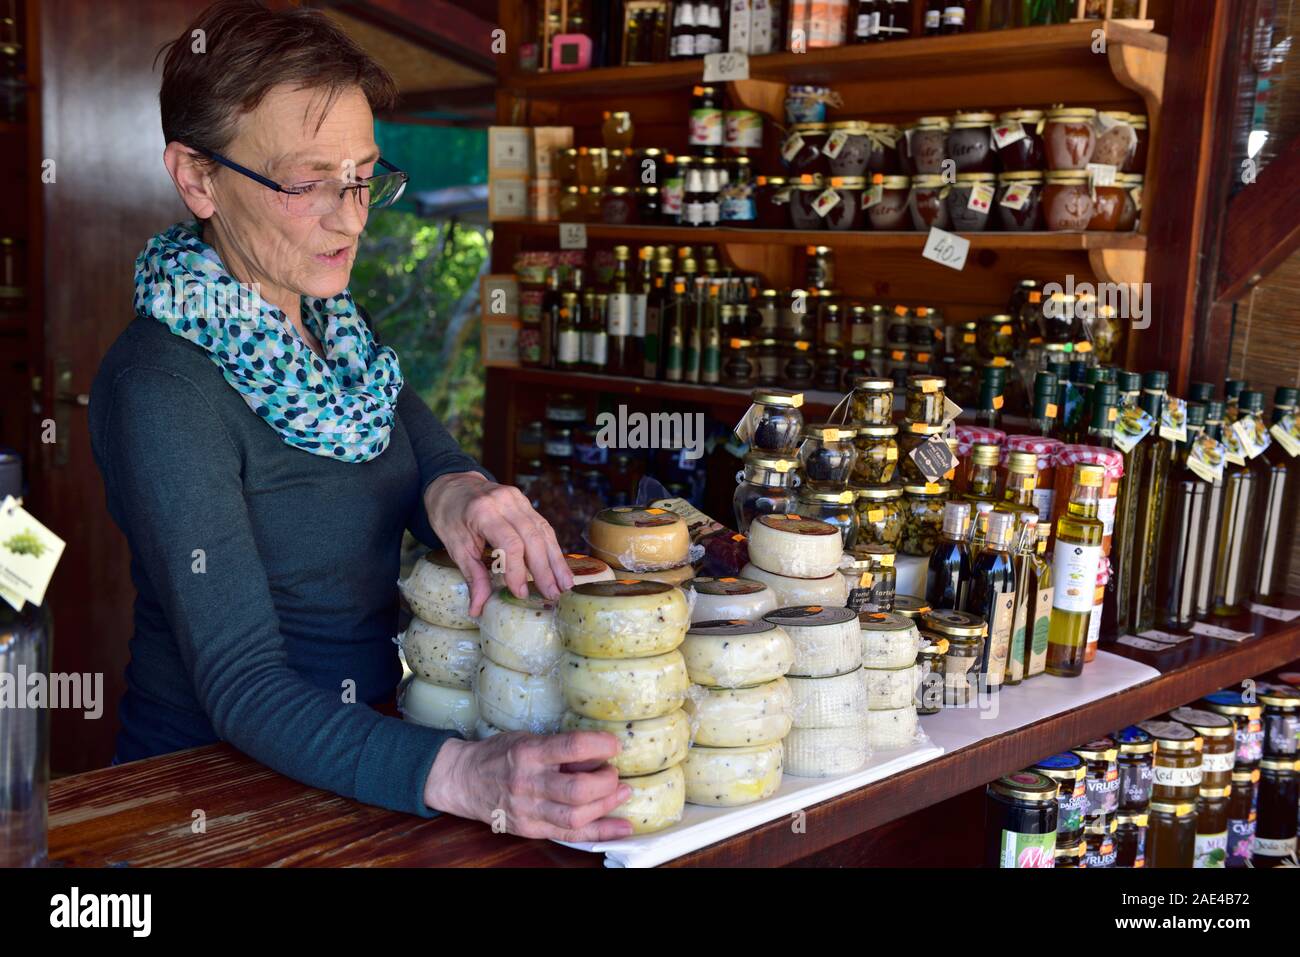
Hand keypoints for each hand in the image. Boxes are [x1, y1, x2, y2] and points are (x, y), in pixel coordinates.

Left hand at [424, 471, 572, 615]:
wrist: (451, 485)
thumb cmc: (449, 516)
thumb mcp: (454, 547)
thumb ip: (472, 576)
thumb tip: (477, 608)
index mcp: (482, 512)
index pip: (509, 543)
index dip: (518, 570)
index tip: (521, 593)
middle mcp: (505, 502)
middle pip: (532, 537)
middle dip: (545, 569)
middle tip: (553, 595)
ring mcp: (518, 499)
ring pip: (543, 531)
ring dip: (555, 560)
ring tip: (565, 584)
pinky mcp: (525, 502)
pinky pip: (542, 526)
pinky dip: (551, 547)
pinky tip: (559, 566)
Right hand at [425, 732, 634, 841]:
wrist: (464, 780)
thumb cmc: (499, 754)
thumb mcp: (527, 739)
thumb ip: (560, 748)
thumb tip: (599, 754)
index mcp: (528, 753)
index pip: (571, 748)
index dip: (600, 745)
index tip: (614, 745)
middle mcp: (528, 783)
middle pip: (578, 790)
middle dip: (606, 781)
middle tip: (614, 772)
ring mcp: (529, 811)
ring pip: (576, 816)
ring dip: (607, 805)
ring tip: (622, 792)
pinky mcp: (531, 830)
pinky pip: (570, 835)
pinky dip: (600, 833)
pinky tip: (622, 827)